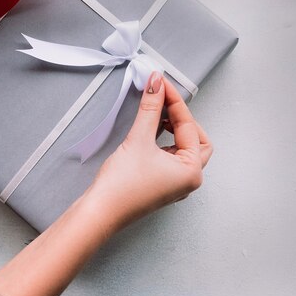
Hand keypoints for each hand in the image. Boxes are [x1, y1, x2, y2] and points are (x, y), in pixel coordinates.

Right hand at [87, 71, 211, 231]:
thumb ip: (150, 109)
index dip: (174, 101)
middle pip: (195, 139)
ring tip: (155, 114)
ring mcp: (174, 184)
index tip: (160, 83)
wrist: (99, 212)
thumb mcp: (138, 140)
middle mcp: (188, 179)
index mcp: (192, 171)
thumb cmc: (122, 186)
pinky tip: (149, 132)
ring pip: (182, 148)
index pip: (189, 126)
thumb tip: (156, 85)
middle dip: (180, 118)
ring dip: (171, 129)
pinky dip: (163, 141)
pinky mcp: (159, 184)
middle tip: (163, 100)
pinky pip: (169, 157)